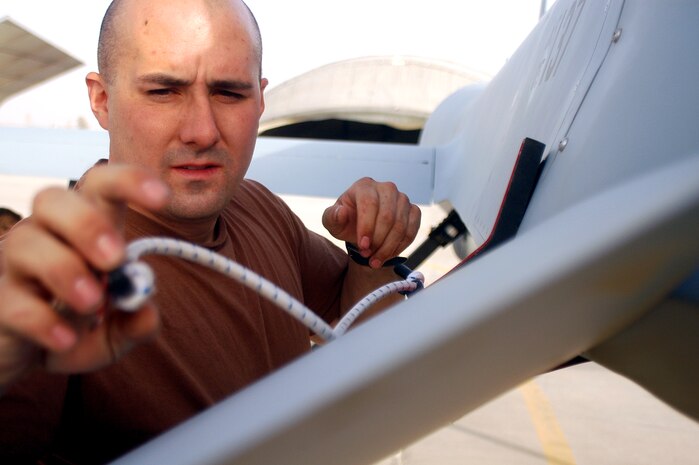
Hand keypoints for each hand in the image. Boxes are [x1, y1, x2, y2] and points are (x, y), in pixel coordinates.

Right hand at [0, 164, 168, 390]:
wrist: (32, 359)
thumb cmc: (82, 328)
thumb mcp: (119, 331)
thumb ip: (138, 323)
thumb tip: (146, 312)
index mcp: (88, 228)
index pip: (102, 186)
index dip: (130, 182)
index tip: (162, 198)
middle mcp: (47, 235)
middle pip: (52, 200)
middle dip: (87, 225)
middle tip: (114, 259)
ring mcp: (16, 265)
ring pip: (25, 243)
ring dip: (64, 270)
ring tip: (92, 304)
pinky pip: (12, 301)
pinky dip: (44, 321)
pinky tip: (66, 339)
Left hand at [322, 177, 420, 267]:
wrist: (362, 228)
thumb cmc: (346, 222)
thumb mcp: (332, 221)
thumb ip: (332, 217)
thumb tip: (341, 212)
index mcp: (364, 186)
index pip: (369, 203)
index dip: (367, 227)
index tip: (362, 246)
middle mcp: (386, 188)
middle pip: (387, 216)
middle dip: (378, 241)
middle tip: (367, 255)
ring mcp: (402, 199)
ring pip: (400, 226)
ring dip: (388, 248)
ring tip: (375, 260)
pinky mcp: (413, 210)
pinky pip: (411, 230)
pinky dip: (400, 247)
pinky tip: (387, 255)